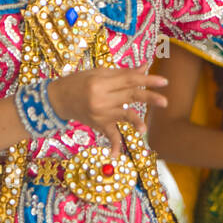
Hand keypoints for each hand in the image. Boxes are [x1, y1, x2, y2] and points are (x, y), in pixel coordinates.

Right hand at [46, 65, 167, 156]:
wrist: (58, 99)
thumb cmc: (79, 82)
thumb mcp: (99, 73)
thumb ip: (124, 72)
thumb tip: (145, 66)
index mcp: (101, 82)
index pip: (129, 80)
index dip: (147, 80)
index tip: (164, 81)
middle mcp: (101, 98)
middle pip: (130, 96)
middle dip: (148, 98)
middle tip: (164, 101)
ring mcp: (100, 113)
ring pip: (123, 116)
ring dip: (135, 122)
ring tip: (144, 129)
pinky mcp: (99, 124)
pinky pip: (109, 135)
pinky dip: (114, 145)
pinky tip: (117, 156)